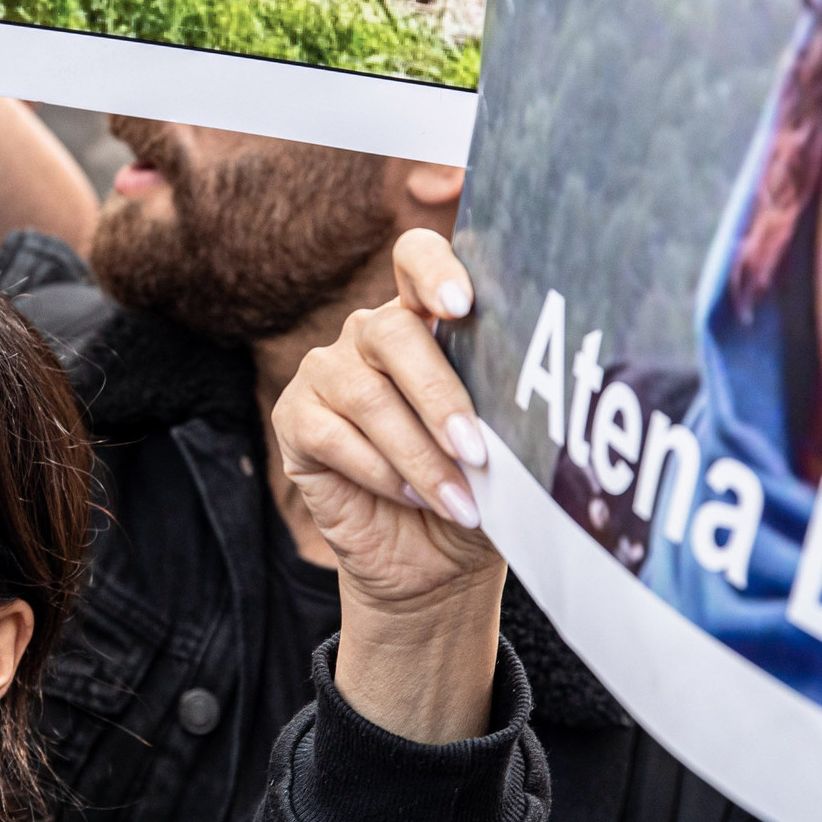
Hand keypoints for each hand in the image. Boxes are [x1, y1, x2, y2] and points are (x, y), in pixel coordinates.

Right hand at [274, 230, 497, 610]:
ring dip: (417, 454)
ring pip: (366, 394)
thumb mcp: (500, 445)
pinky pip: (330, 435)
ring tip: (456, 500)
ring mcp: (326, 374)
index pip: (416, 259)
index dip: (432, 269)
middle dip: (439, 395)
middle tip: (476, 451)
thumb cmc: (473, 490)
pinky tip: (408, 497)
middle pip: (393, 331)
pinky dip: (377, 471)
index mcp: (425, 321)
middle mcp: (370, 336)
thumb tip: (527, 399)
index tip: (461, 305)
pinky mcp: (294, 419)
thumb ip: (500, 406)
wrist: (431, 562)